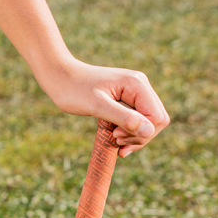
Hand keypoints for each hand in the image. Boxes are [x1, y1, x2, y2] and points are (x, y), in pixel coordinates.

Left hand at [40, 57, 169, 156]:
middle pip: (157, 121)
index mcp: (137, 84)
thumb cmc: (73, 89)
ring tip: (114, 140)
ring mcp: (135, 92)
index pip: (158, 117)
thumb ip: (123, 117)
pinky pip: (137, 120)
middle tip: (115, 139)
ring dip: (134, 137)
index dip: (142, 132)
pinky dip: (129, 133)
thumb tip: (149, 131)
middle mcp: (141, 86)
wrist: (59, 76)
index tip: (117, 134)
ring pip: (149, 123)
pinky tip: (116, 141)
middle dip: (139, 136)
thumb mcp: (96, 105)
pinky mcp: (127, 99)